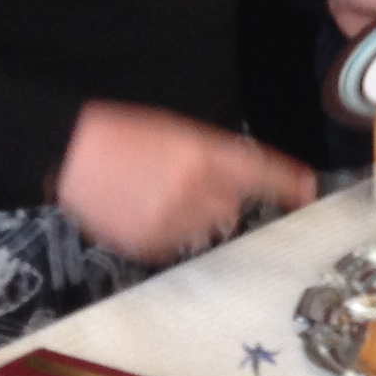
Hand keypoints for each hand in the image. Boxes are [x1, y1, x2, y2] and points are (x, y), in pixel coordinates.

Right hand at [55, 102, 314, 262]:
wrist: (70, 152)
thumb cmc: (121, 133)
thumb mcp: (176, 131)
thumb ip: (214, 154)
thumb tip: (240, 175)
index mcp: (204, 155)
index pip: (260, 171)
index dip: (287, 181)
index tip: (306, 190)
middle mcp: (193, 190)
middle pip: (232, 207)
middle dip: (221, 197)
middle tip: (189, 182)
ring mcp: (170, 220)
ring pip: (205, 227)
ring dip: (194, 215)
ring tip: (159, 193)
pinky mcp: (147, 243)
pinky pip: (175, 244)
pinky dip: (167, 230)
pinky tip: (143, 208)